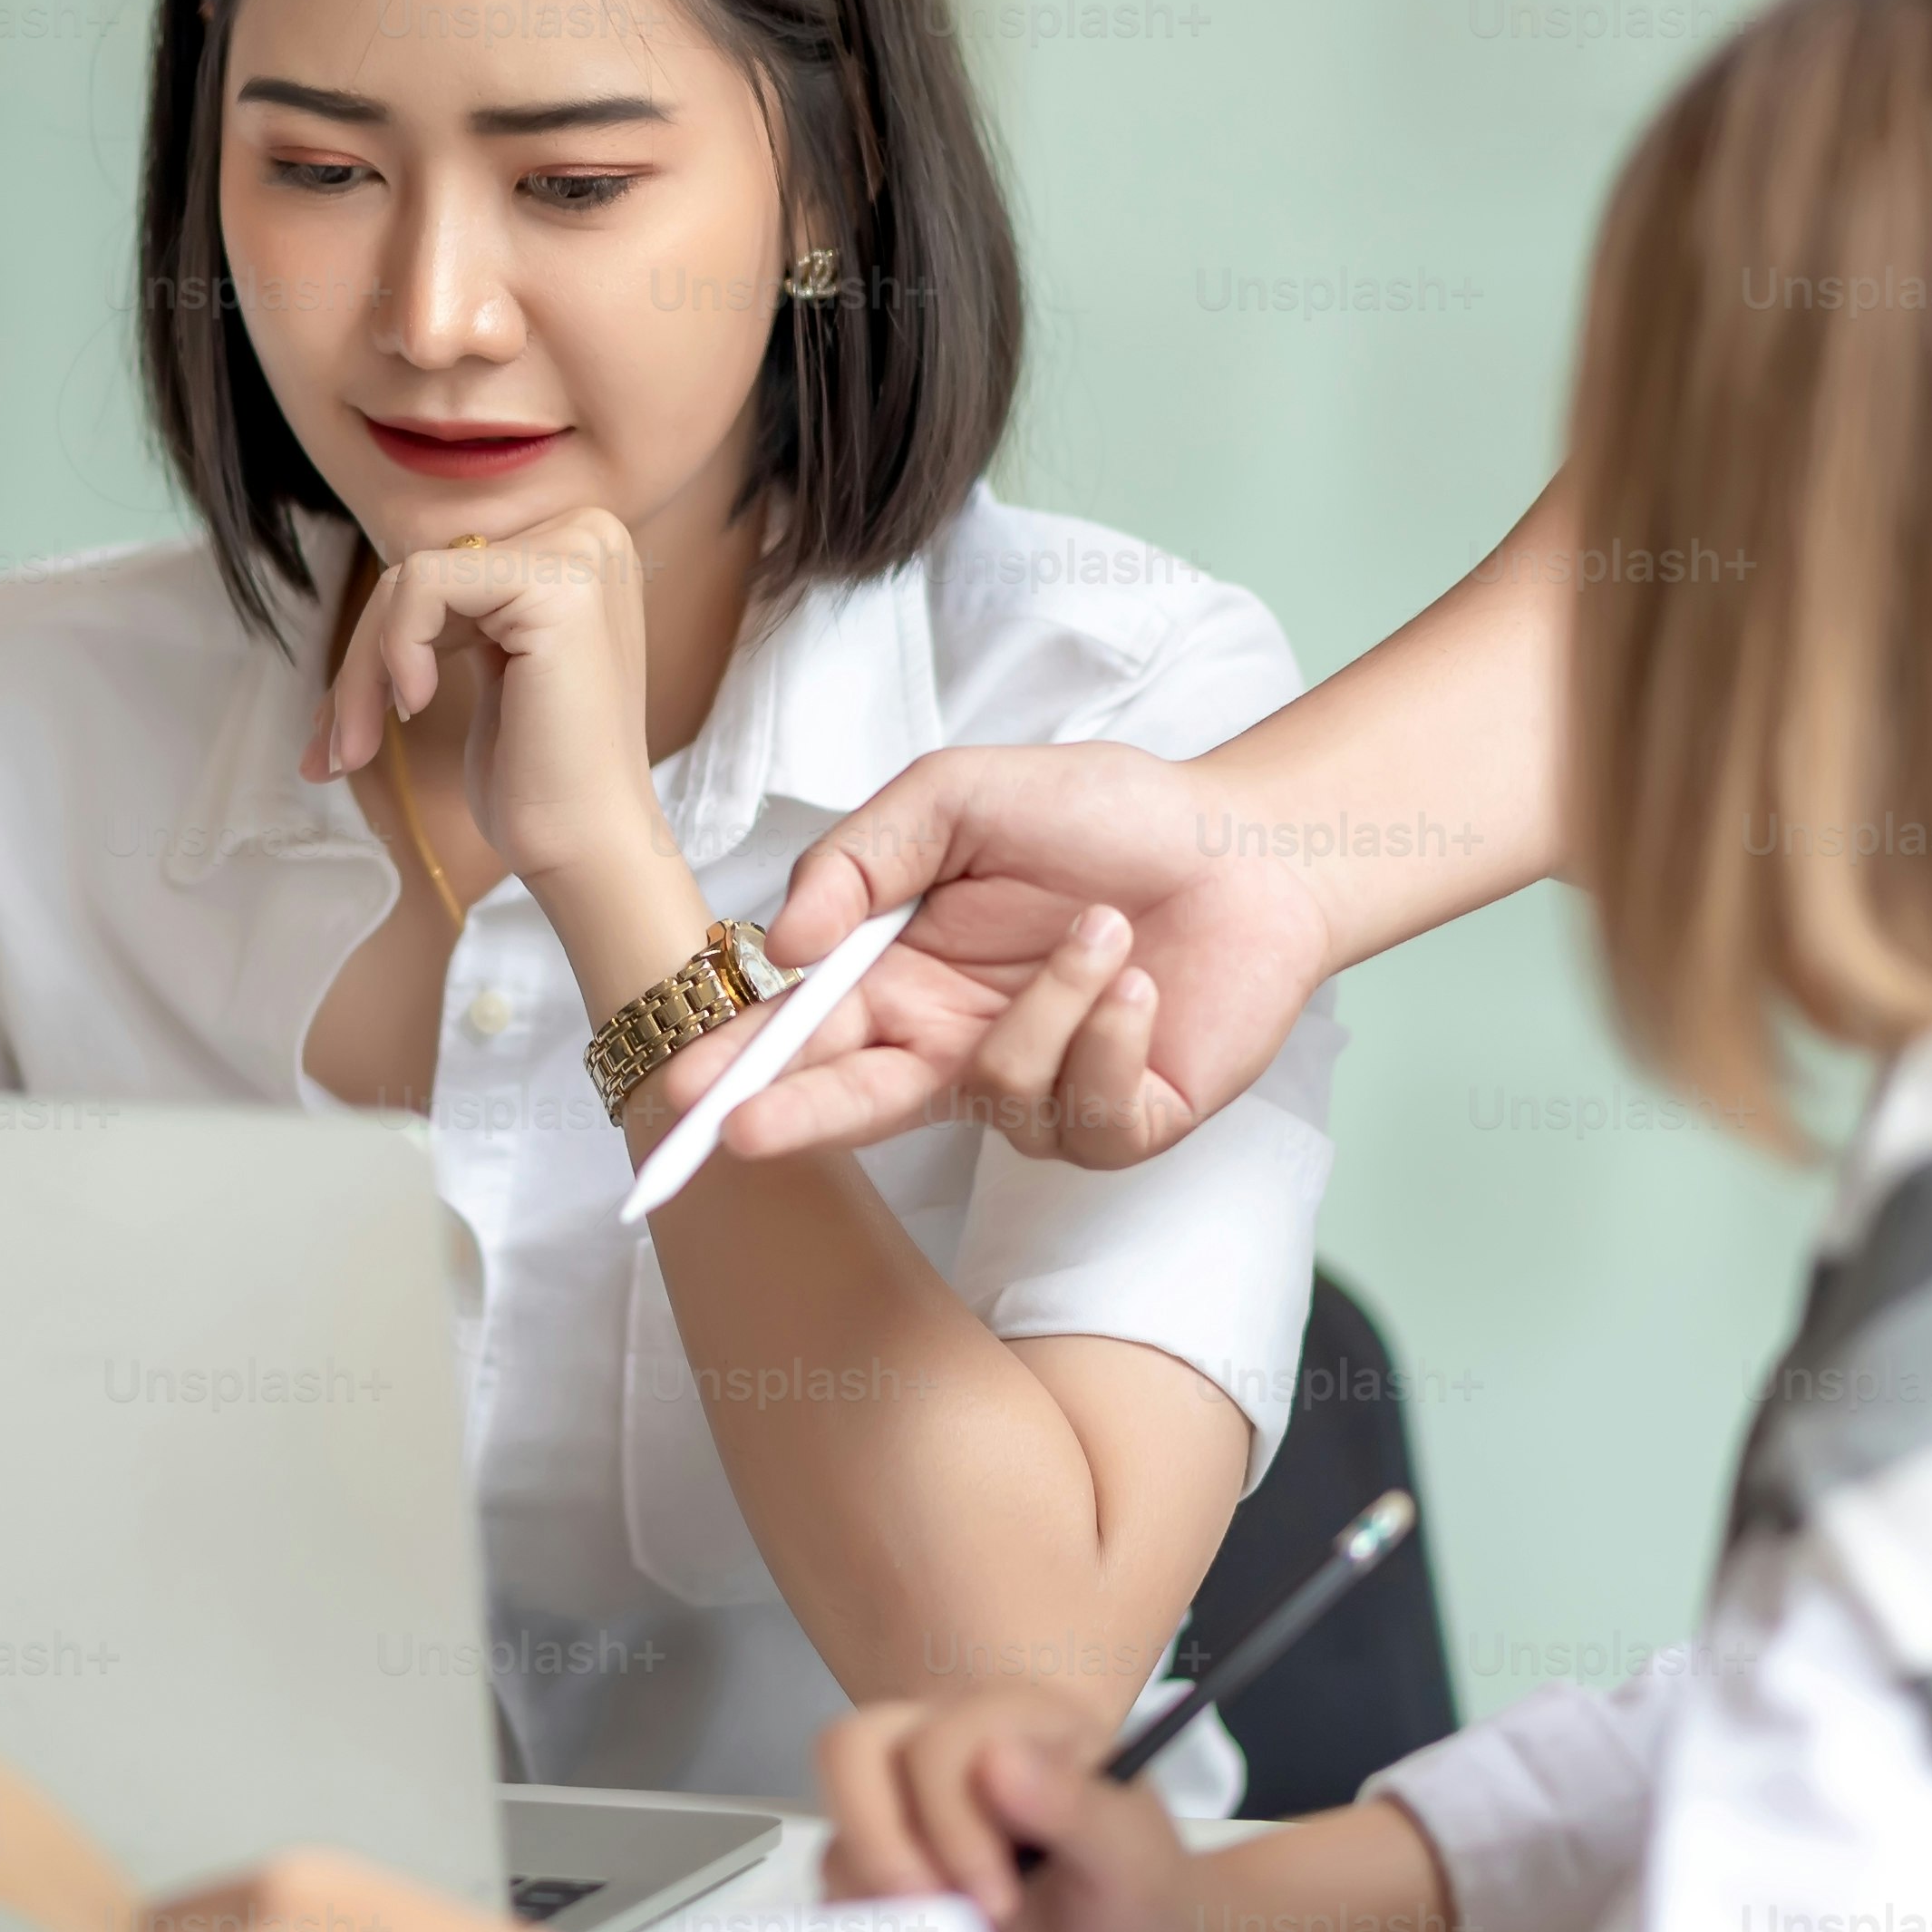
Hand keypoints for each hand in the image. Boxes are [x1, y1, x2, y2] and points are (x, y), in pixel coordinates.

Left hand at [303, 505, 684, 916]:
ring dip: (362, 673)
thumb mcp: (497, 671)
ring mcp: (579, 551)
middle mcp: (587, 535)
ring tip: (355, 749)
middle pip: (421, 573)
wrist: (589, 847)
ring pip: (411, 580)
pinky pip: (425, 584)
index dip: (381, 646)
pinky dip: (396, 649)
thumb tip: (367, 611)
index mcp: (577, 552)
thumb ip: (454, 619)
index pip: (443, 572)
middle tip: (333, 752)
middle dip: (361, 664)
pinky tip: (417, 706)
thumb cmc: (541, 780)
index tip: (345, 726)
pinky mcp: (557, 581)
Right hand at [720, 743, 1336, 1172]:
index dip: (743, 1064)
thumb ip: (859, 862)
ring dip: (1055, 998)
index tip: (683, 1092)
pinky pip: (1085, 1111)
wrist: (1248, 847)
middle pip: (858, 1105)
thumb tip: (784, 946)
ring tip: (1109, 927)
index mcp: (905, 980)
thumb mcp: (956, 800)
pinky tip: (1144, 985)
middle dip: (797, 1117)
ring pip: (997, 1089)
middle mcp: (956, 1048)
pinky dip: (1115, 1034)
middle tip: (740, 1132)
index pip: (806, 1033)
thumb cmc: (1104, 815)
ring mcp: (1036, 1097)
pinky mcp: (1118, 1127)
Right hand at [815, 1691, 1225, 1931]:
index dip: (951, 1821)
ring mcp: (913, 1805)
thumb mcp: (1131, 1860)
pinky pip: (835, 1871)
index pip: (937, 1740)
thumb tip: (996, 1760)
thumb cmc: (1145, 1904)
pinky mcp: (890, 1861)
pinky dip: (864, 1912)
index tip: (1000, 1900)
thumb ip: (1077, 1806)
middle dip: (880, 1838)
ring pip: (835, 1811)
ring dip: (875, 1884)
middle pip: (853, 1746)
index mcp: (1018, 1724)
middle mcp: (954, 1751)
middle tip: (934, 1908)